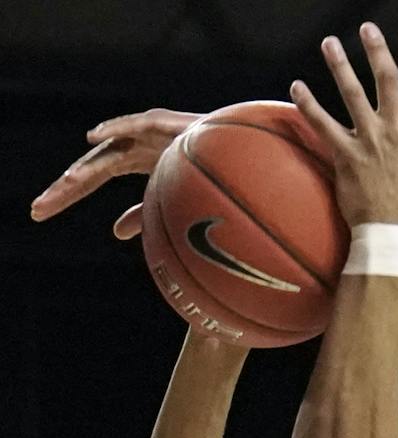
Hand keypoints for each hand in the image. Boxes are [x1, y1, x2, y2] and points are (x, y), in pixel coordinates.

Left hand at [30, 109, 202, 237]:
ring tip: (67, 186)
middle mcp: (131, 146)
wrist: (236, 157)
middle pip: (89, 167)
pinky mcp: (163, 124)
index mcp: (131, 162)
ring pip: (107, 152)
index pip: (89, 179)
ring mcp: (144, 134)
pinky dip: (115, 129)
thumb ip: (142, 214)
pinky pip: (135, 125)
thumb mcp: (169, 201)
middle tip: (38, 209)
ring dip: (86, 168)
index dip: (66, 196)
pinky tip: (93, 138)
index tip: (40, 214)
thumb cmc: (207, 177)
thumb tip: (114, 232)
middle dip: (64, 189)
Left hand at [290, 24, 397, 227]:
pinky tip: (297, 86)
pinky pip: (323, 123)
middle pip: (386, 80)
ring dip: (340, 65)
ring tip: (330, 43)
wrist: (391, 231)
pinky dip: (308, 104)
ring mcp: (369, 140)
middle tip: (367, 28)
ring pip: (353, 93)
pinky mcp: (345, 153)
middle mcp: (394, 131)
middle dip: (377, 50)